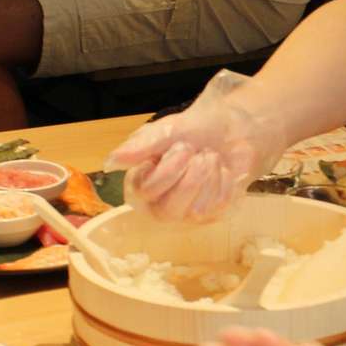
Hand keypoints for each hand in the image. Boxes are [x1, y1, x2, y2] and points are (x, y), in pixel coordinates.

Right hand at [102, 70, 285, 221]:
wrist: (234, 129)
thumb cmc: (196, 130)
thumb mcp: (166, 131)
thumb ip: (140, 147)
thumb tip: (111, 163)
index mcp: (142, 182)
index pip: (145, 192)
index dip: (168, 170)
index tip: (183, 146)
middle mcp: (159, 204)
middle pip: (167, 210)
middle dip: (190, 177)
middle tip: (199, 153)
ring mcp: (186, 214)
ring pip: (194, 212)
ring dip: (209, 176)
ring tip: (210, 158)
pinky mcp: (212, 216)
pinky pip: (218, 206)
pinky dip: (225, 181)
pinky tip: (223, 170)